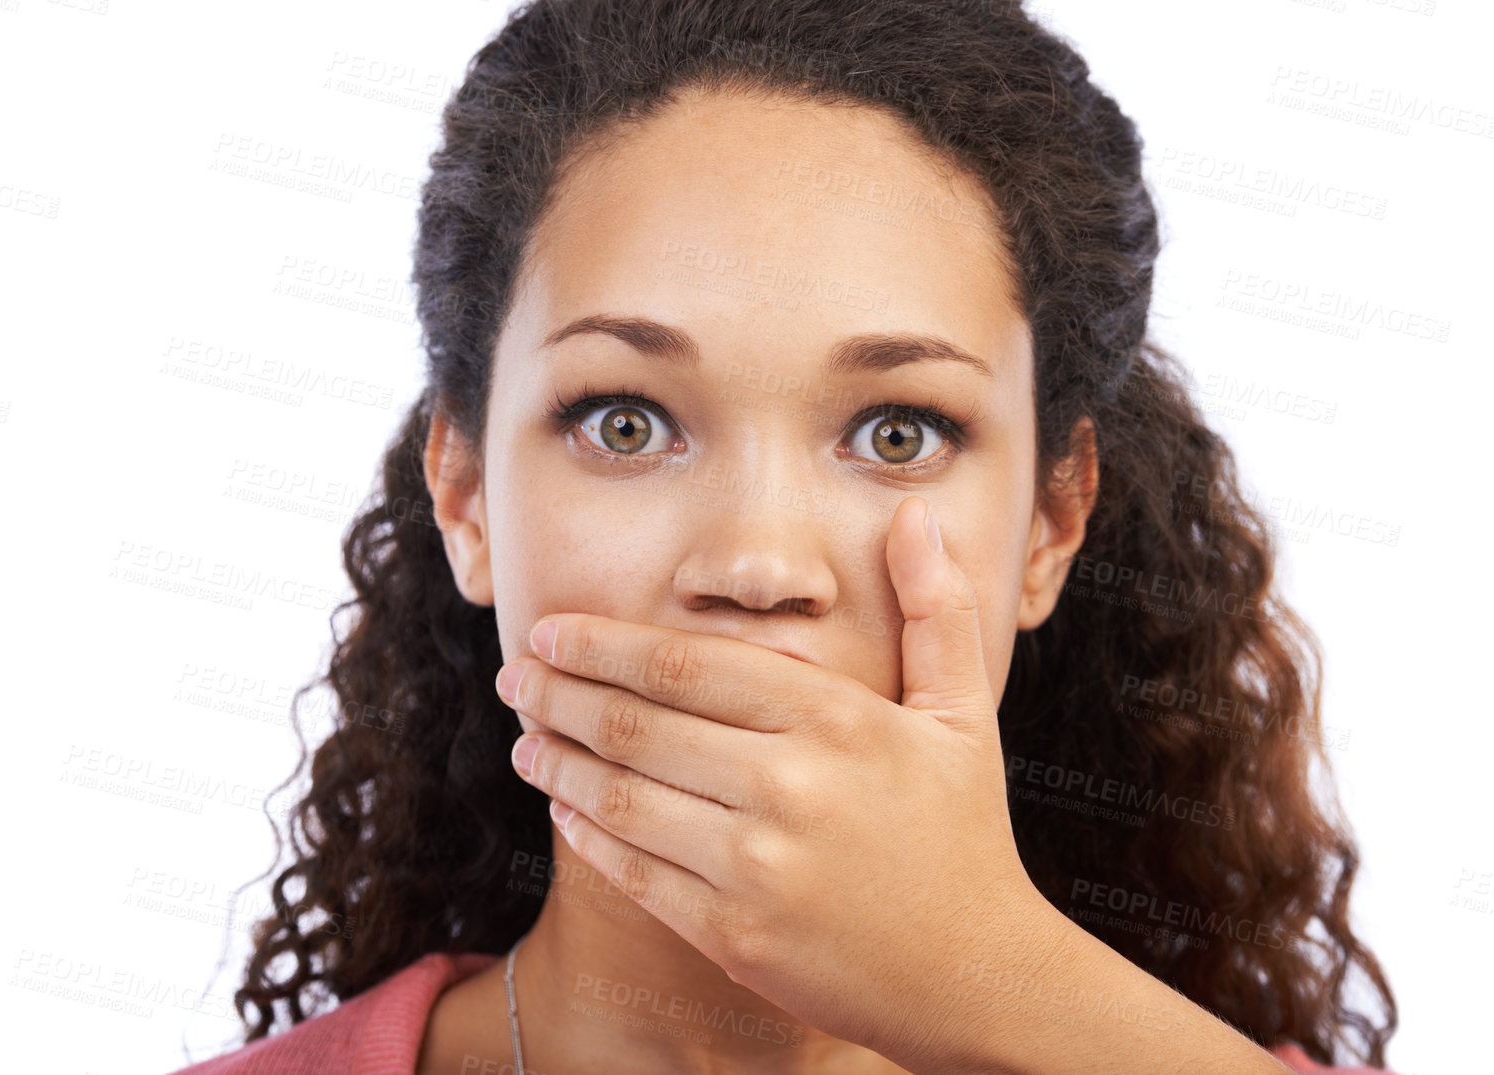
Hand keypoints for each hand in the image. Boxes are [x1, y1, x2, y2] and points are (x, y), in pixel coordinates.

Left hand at [494, 495, 1057, 1069]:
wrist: (977, 976)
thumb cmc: (964, 834)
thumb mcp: (964, 712)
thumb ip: (936, 609)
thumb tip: (914, 516)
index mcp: (835, 721)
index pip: (685, 666)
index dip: (602, 644)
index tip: (551, 630)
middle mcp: (787, 787)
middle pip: (637, 725)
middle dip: (559, 694)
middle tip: (516, 675)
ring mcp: (754, 867)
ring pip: (622, 798)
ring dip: (559, 763)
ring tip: (524, 739)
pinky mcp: (732, 934)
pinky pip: (635, 873)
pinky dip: (588, 835)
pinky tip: (566, 810)